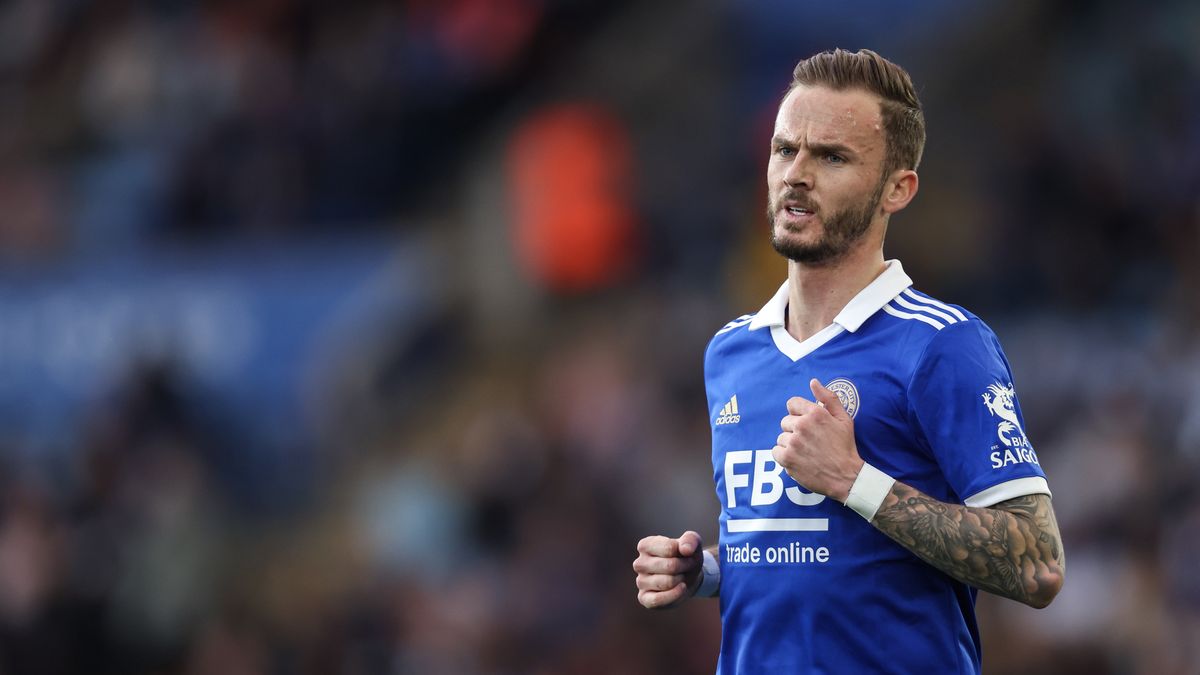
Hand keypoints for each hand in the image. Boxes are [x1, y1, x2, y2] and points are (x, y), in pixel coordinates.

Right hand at [632, 530, 703, 608]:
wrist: (687, 576)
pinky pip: (658, 600)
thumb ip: (690, 539)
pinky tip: (682, 588)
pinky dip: (674, 595)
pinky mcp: (644, 598)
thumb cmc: (686, 556)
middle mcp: (639, 563)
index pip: (669, 548)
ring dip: (682, 580)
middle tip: (688, 566)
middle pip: (670, 566)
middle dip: (685, 567)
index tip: (688, 554)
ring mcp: (640, 582)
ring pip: (666, 583)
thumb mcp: (692, 542)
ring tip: (683, 576)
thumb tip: (685, 550)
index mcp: (645, 545)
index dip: (685, 552)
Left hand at [772, 378, 863, 502]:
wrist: (846, 477)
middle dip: (795, 430)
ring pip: (781, 437)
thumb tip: (813, 382)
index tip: (806, 424)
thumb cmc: (845, 447)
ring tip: (806, 452)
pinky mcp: (787, 458)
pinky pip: (776, 451)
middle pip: (785, 422)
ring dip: (790, 444)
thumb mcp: (844, 419)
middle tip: (810, 442)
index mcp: (815, 413)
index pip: (792, 403)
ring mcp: (793, 442)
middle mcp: (802, 425)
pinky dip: (784, 456)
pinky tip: (798, 460)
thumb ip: (828, 398)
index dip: (798, 413)